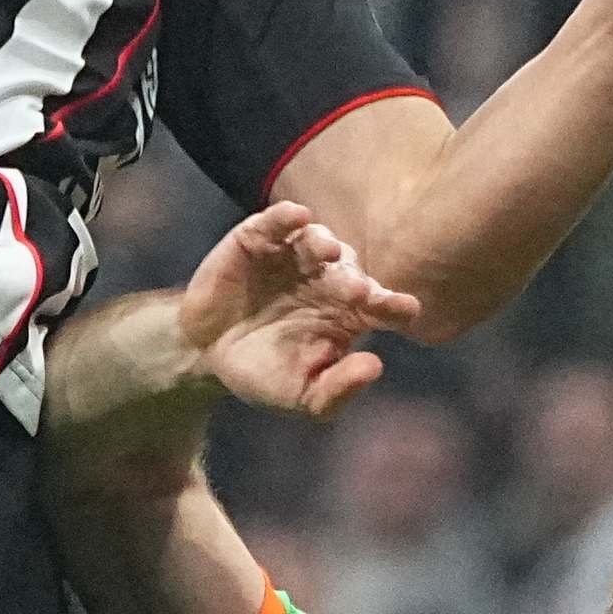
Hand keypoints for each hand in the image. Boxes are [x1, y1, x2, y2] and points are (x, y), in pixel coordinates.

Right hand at [175, 198, 411, 418]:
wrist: (206, 354)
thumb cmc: (264, 374)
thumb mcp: (301, 397)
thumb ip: (337, 389)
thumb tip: (375, 367)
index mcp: (346, 315)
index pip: (381, 306)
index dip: (394, 306)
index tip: (406, 310)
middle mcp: (327, 280)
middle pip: (352, 271)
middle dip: (357, 280)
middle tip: (357, 293)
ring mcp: (294, 257)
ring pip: (319, 239)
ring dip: (325, 242)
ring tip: (327, 253)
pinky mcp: (259, 240)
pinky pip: (278, 222)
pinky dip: (288, 216)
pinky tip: (298, 216)